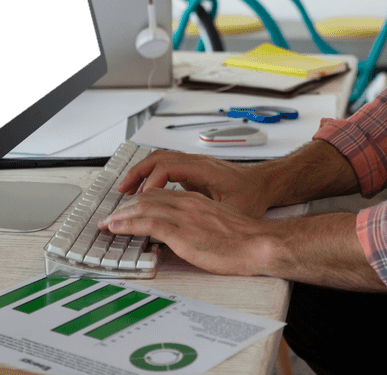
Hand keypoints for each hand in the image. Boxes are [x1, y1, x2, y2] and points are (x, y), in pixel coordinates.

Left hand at [99, 187, 274, 276]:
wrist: (259, 244)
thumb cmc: (245, 238)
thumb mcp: (218, 223)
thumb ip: (199, 223)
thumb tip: (186, 233)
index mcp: (196, 200)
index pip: (160, 194)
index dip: (139, 201)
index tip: (127, 209)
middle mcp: (188, 203)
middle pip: (147, 198)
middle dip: (125, 207)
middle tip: (111, 217)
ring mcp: (184, 217)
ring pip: (143, 207)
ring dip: (120, 215)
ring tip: (107, 223)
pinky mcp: (183, 233)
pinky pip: (148, 224)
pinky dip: (128, 224)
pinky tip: (116, 227)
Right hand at [116, 150, 271, 217]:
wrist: (265, 184)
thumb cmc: (253, 195)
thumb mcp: (233, 210)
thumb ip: (209, 217)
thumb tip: (186, 228)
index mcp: (204, 169)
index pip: (167, 168)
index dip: (150, 184)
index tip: (140, 201)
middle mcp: (197, 162)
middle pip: (158, 159)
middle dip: (136, 174)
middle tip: (121, 192)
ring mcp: (195, 164)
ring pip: (160, 160)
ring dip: (141, 173)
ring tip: (126, 190)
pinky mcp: (194, 171)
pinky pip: (166, 167)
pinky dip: (151, 176)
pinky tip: (145, 191)